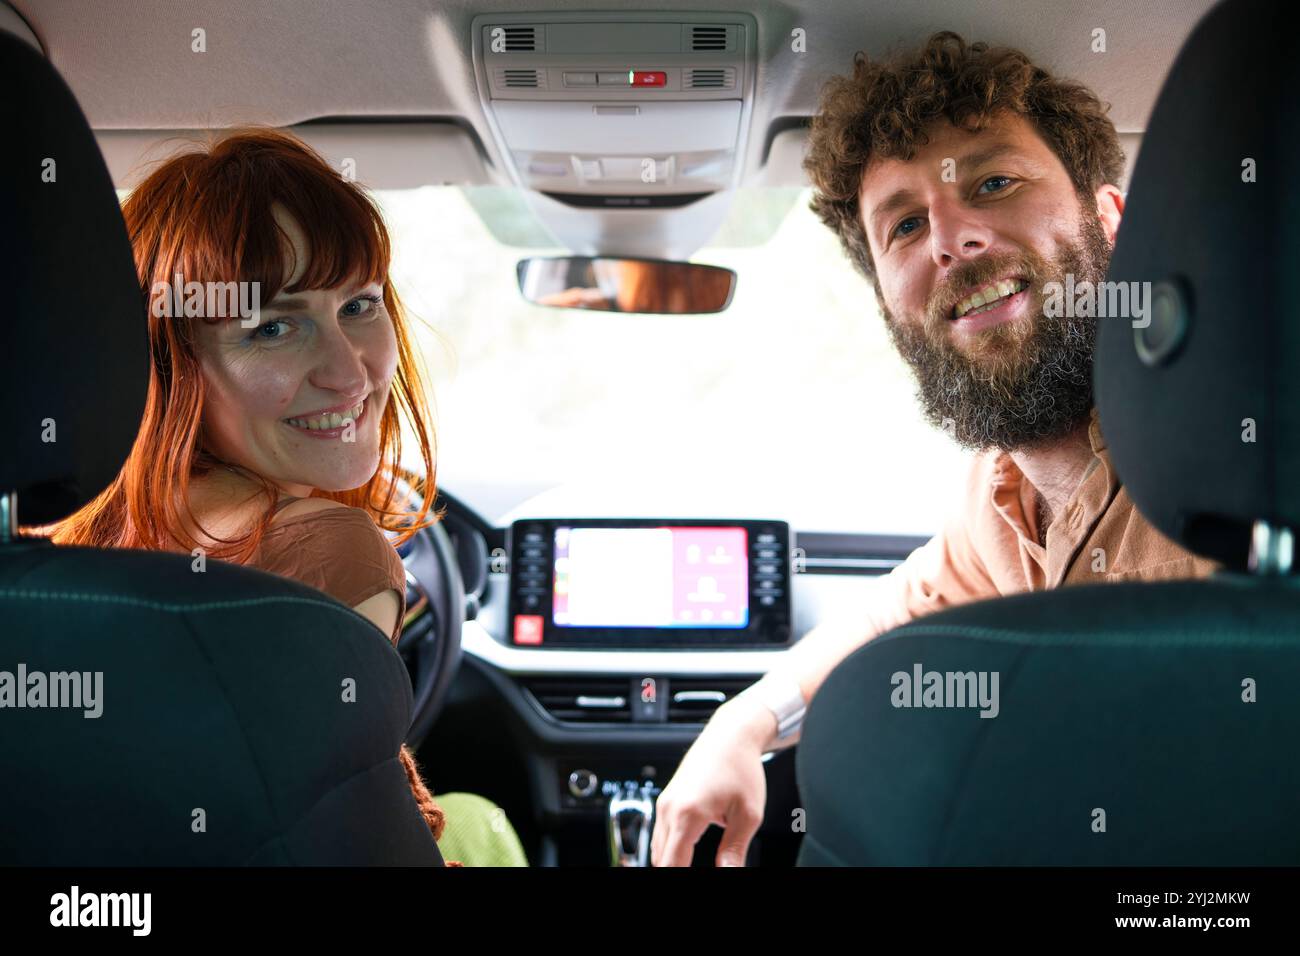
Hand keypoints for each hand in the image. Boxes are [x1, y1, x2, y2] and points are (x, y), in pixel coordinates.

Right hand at [651, 697, 772, 866]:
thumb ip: (735, 850)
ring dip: (672, 862)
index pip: (673, 865)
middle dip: (676, 871)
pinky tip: (688, 854)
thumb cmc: (741, 767)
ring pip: (658, 848)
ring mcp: (666, 802)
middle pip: (661, 860)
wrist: (731, 735)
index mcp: (688, 814)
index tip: (693, 880)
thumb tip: (728, 872)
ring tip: (691, 865)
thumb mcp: (748, 814)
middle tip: (696, 870)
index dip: (681, 878)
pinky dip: (671, 849)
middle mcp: (670, 808)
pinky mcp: (667, 799)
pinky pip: (661, 834)